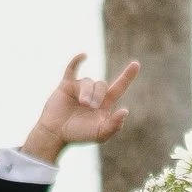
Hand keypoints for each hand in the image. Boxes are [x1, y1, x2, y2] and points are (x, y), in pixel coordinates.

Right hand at [19, 54, 138, 163]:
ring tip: (82, 104)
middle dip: (97, 95)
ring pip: (88, 81)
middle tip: (89, 107)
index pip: (118, 87)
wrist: (56, 134)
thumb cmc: (78, 136)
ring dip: (87, 92)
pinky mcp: (66, 85)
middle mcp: (93, 94)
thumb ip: (114, 125)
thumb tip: (125, 111)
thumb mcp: (100, 134)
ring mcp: (79, 88)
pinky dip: (77, 61)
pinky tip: (84, 55)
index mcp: (104, 104)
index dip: (127, 76)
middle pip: (102, 85)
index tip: (136, 64)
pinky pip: (72, 69)